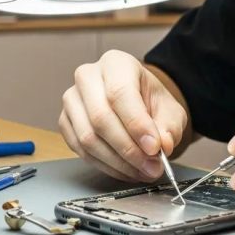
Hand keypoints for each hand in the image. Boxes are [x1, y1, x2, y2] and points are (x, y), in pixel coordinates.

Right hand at [58, 50, 188, 182]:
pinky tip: (125, 169)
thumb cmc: (149, 101)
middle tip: (151, 166)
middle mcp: (87, 77)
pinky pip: (81, 150)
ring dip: (117, 162)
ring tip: (141, 171)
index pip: (120, 93)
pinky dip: (105, 165)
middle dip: (128, 149)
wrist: (135, 102)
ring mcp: (72, 100)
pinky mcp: (65, 122)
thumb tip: (162, 145)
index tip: (154, 148)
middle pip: (100, 117)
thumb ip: (169, 127)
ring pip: (88, 137)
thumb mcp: (170, 110)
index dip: (137, 124)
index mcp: (115, 63)